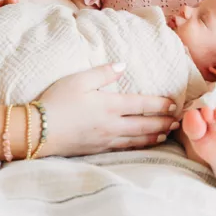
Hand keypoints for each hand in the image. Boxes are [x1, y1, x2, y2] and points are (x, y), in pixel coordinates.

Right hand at [37, 64, 180, 156]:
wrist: (37, 131)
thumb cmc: (56, 101)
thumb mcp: (78, 79)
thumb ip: (103, 73)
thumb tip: (123, 65)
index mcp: (109, 105)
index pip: (141, 104)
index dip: (159, 104)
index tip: (173, 104)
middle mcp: (111, 124)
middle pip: (144, 125)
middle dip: (162, 122)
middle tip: (178, 122)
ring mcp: (105, 139)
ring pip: (136, 139)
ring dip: (153, 136)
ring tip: (165, 134)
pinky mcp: (97, 150)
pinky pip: (124, 148)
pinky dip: (138, 146)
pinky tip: (141, 144)